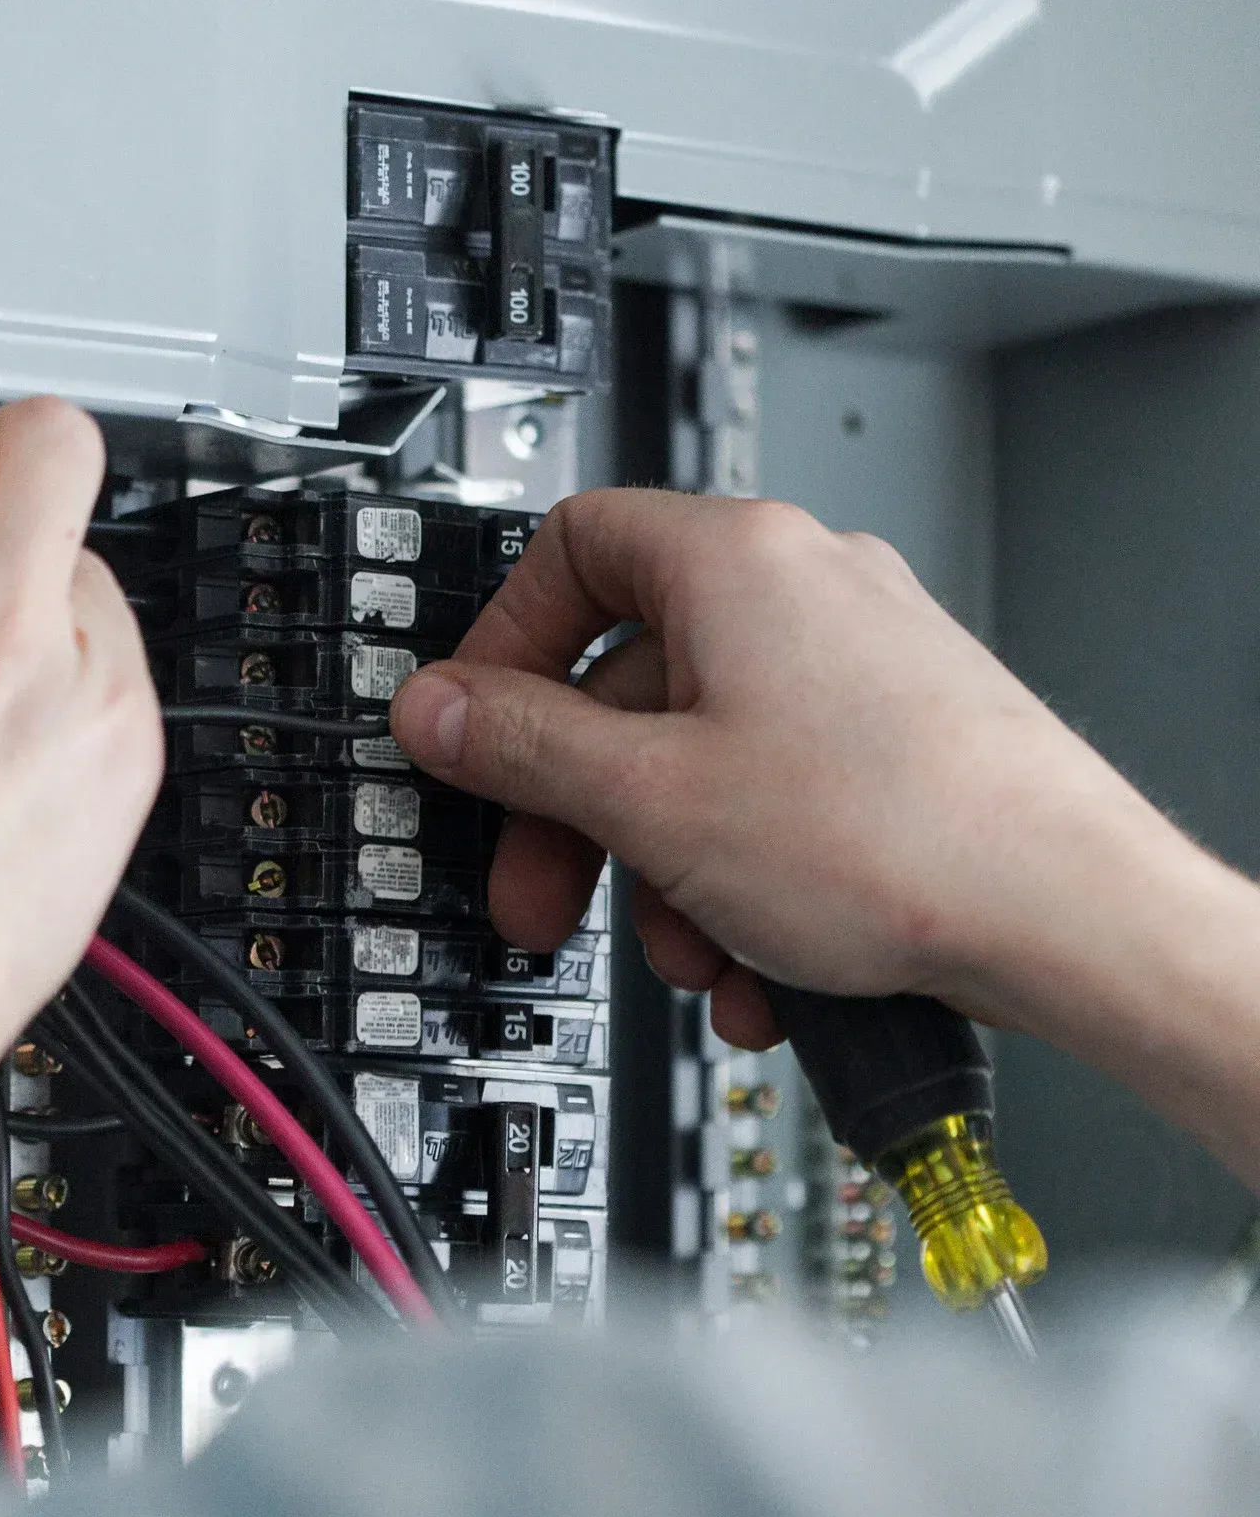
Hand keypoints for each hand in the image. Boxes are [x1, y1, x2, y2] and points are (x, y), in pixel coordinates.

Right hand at [391, 489, 1200, 1049]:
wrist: (1078, 921)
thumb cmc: (903, 837)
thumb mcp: (653, 799)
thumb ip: (520, 746)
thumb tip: (438, 711)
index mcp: (734, 559)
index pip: (568, 551)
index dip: (502, 646)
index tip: (475, 733)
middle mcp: (802, 591)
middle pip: (627, 683)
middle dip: (578, 811)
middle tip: (546, 891)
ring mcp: (856, 666)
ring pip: (699, 760)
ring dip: (666, 871)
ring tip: (692, 954)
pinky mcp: (894, 742)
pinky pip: (771, 796)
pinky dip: (741, 878)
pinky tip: (757, 965)